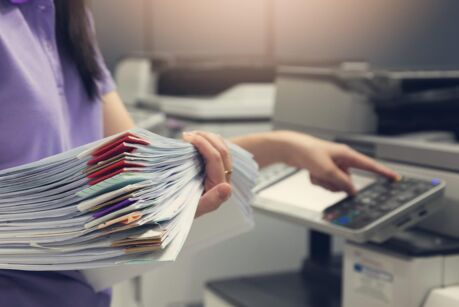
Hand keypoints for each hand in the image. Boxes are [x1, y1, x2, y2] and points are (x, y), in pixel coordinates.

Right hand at [183, 131, 231, 217]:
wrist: (175, 215)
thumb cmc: (181, 212)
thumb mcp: (192, 209)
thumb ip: (210, 201)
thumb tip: (227, 188)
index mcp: (221, 188)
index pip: (216, 158)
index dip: (203, 144)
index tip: (186, 137)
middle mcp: (225, 181)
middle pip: (221, 150)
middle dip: (205, 137)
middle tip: (186, 134)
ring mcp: (222, 174)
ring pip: (222, 148)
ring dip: (207, 137)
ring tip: (190, 135)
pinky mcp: (216, 171)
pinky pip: (218, 150)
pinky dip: (208, 142)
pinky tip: (196, 140)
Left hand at [280, 131, 398, 194]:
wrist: (290, 148)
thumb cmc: (307, 152)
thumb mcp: (326, 170)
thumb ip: (341, 182)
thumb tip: (352, 191)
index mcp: (347, 155)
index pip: (370, 165)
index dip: (384, 172)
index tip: (396, 178)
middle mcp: (342, 160)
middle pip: (348, 181)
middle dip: (335, 183)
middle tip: (323, 175)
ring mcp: (333, 166)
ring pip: (335, 184)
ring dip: (324, 182)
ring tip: (315, 172)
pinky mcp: (324, 170)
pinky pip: (325, 183)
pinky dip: (318, 181)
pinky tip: (311, 172)